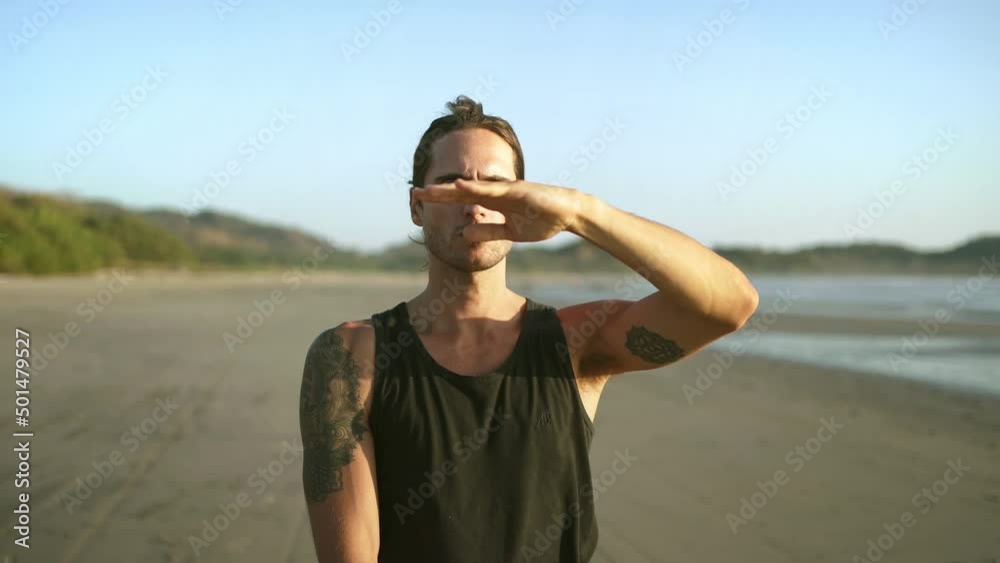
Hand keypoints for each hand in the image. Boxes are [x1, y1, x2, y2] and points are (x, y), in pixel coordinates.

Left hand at [411, 179, 585, 242]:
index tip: (419, 201)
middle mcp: (495, 193)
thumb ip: (489, 231)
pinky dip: (475, 189)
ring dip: (450, 189)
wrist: (566, 213)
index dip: (440, 201)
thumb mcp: (509, 232)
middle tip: (414, 192)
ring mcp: (505, 191)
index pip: (461, 201)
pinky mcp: (517, 192)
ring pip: (472, 189)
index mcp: (492, 203)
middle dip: (437, 193)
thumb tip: (465, 234)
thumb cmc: (540, 220)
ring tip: (429, 190)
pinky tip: (459, 187)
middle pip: (460, 192)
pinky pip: (493, 191)